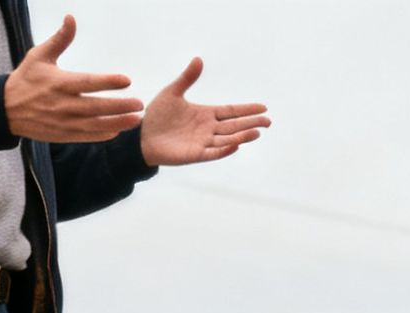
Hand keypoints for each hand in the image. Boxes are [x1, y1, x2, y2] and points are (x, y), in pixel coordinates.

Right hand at [5, 15, 144, 143]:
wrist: (5, 109)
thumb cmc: (26, 79)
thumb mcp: (39, 56)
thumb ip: (60, 39)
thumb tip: (71, 18)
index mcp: (58, 82)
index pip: (87, 82)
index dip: (107, 81)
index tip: (127, 80)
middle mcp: (62, 104)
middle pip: (95, 106)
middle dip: (119, 106)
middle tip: (139, 104)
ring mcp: (62, 122)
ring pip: (94, 124)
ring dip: (116, 123)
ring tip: (135, 120)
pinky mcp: (61, 134)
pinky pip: (85, 136)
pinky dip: (101, 135)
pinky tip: (117, 131)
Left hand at [140, 58, 269, 166]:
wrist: (141, 136)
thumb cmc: (156, 116)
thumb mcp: (172, 92)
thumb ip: (187, 78)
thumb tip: (199, 60)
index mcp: (206, 114)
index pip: (231, 111)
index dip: (247, 110)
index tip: (263, 107)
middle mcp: (208, 129)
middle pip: (234, 126)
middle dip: (251, 123)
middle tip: (268, 121)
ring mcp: (203, 142)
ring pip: (227, 139)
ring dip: (242, 136)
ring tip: (257, 132)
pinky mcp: (194, 154)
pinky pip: (212, 153)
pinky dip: (224, 150)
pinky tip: (236, 145)